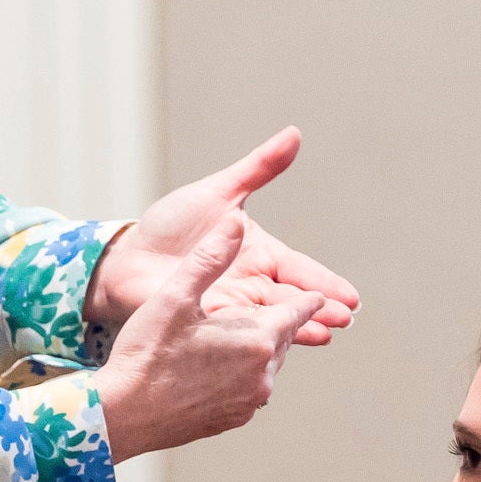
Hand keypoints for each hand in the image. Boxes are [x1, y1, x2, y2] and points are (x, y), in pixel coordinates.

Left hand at [89, 127, 359, 347]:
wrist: (129, 256)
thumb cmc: (171, 225)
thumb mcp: (218, 192)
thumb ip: (258, 168)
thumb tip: (294, 134)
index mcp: (261, 255)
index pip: (301, 270)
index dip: (325, 283)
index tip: (351, 297)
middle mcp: (252, 284)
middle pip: (293, 299)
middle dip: (321, 309)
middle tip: (345, 318)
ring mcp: (232, 307)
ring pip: (271, 321)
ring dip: (298, 328)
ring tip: (324, 335)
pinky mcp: (208, 325)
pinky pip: (238, 335)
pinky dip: (259, 341)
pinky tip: (277, 347)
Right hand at [96, 212, 327, 458]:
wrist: (122, 415)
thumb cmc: (146, 354)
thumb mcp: (175, 296)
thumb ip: (209, 257)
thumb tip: (236, 220)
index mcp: (258, 339)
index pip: (299, 312)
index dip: (309, 300)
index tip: (320, 294)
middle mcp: (263, 374)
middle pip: (281, 339)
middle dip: (278, 323)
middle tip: (272, 310)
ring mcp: (250, 401)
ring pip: (266, 365)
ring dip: (258, 349)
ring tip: (238, 337)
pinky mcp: (234, 419)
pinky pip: (249, 389)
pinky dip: (241, 375)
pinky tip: (217, 367)